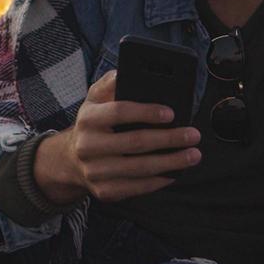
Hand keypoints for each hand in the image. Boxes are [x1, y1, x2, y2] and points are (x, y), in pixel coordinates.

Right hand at [31, 71, 202, 203]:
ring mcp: (94, 171)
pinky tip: (175, 172)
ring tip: (193, 155)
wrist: (70, 159)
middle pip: (135, 143)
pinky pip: (136, 188)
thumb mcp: (95, 98)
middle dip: (169, 139)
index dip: (146, 112)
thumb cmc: (94, 123)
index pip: (119, 112)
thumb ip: (111, 82)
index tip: (172, 113)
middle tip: (193, 135)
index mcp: (88, 118)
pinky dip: (159, 181)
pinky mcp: (103, 191)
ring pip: (139, 168)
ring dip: (171, 162)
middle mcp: (87, 146)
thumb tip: (128, 72)